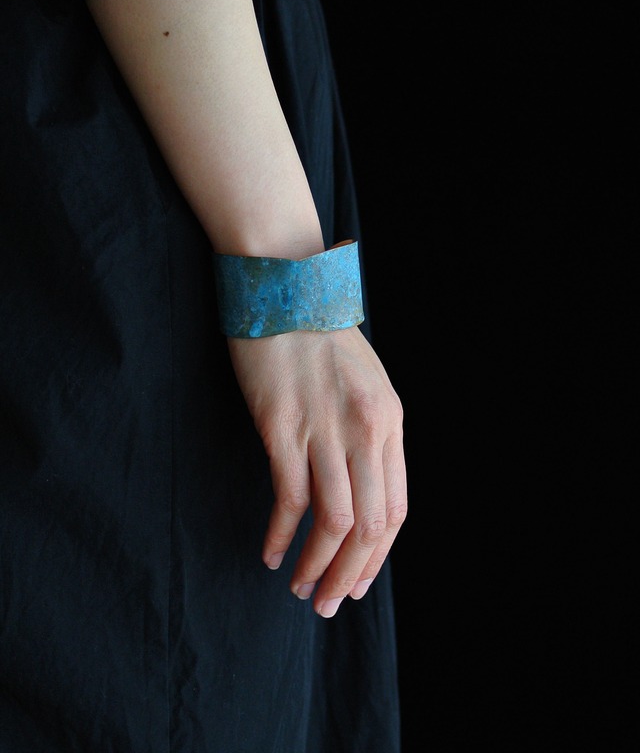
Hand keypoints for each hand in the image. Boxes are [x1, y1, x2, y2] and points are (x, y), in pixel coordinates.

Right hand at [227, 326, 406, 617]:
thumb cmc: (321, 335)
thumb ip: (370, 433)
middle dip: (352, 575)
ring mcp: (324, 428)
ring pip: (335, 520)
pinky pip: (289, 497)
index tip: (359, 581)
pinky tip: (272, 555)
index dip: (379, 556)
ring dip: (320, 566)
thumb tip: (362, 489)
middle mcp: (366, 429)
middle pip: (371, 524)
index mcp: (390, 421)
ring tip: (303, 591)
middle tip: (329, 604)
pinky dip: (282, 535)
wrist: (286, 286)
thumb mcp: (365, 383)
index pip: (397, 509)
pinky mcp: (281, 425)